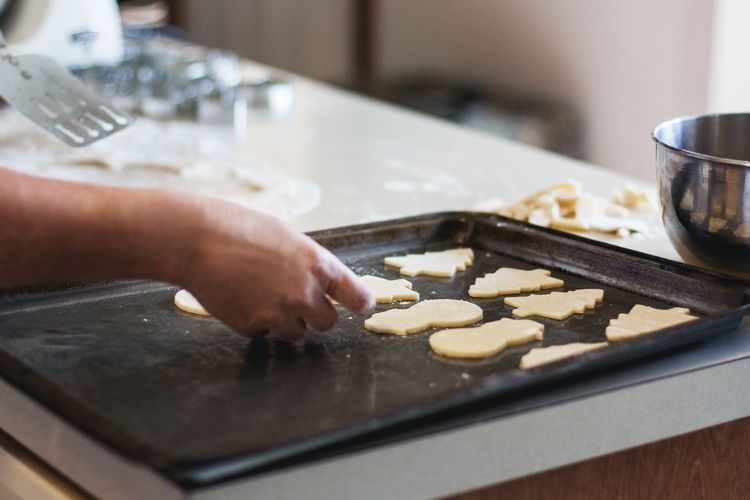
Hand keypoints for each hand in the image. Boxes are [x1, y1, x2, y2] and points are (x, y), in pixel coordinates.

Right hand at [178, 199, 373, 339]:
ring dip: (284, 321)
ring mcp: (279, 313)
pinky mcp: (253, 327)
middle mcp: (305, 293)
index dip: (362, 303)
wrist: (196, 239)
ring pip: (295, 333)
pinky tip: (240, 298)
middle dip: (314, 314)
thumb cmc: (239, 227)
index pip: (356, 295)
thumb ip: (306, 263)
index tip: (364, 307)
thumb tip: (316, 281)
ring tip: (260, 294)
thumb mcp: (286, 237)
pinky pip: (263, 333)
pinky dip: (255, 322)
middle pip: (327, 322)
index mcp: (319, 265)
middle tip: (294, 299)